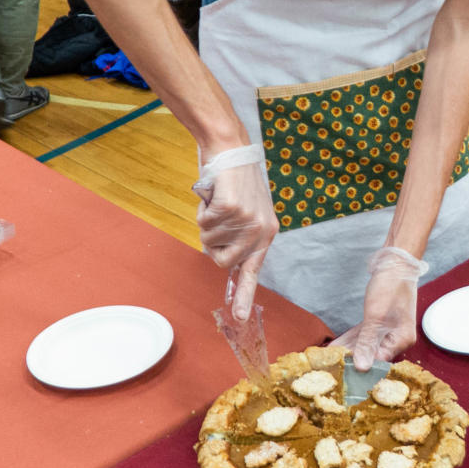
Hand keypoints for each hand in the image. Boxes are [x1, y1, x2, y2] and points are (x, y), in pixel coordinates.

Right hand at [194, 145, 276, 320]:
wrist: (231, 148)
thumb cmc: (234, 181)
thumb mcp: (246, 211)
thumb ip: (239, 236)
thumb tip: (221, 259)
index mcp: (266, 233)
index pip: (252, 271)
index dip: (243, 295)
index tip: (238, 319)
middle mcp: (260, 230)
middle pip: (222, 261)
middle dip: (211, 245)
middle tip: (215, 221)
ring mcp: (247, 221)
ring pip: (209, 241)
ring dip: (206, 223)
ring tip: (218, 202)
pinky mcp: (232, 210)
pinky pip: (204, 224)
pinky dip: (202, 210)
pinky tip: (213, 195)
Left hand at [331, 247, 428, 369]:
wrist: (395, 264)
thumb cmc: (390, 287)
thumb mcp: (376, 317)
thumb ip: (367, 343)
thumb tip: (362, 367)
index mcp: (402, 340)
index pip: (379, 361)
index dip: (360, 366)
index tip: (341, 371)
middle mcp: (397, 339)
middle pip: (372, 354)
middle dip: (351, 358)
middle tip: (330, 364)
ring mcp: (389, 330)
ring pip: (365, 344)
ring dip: (348, 348)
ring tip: (328, 356)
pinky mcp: (380, 323)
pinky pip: (364, 334)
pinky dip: (351, 338)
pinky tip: (336, 344)